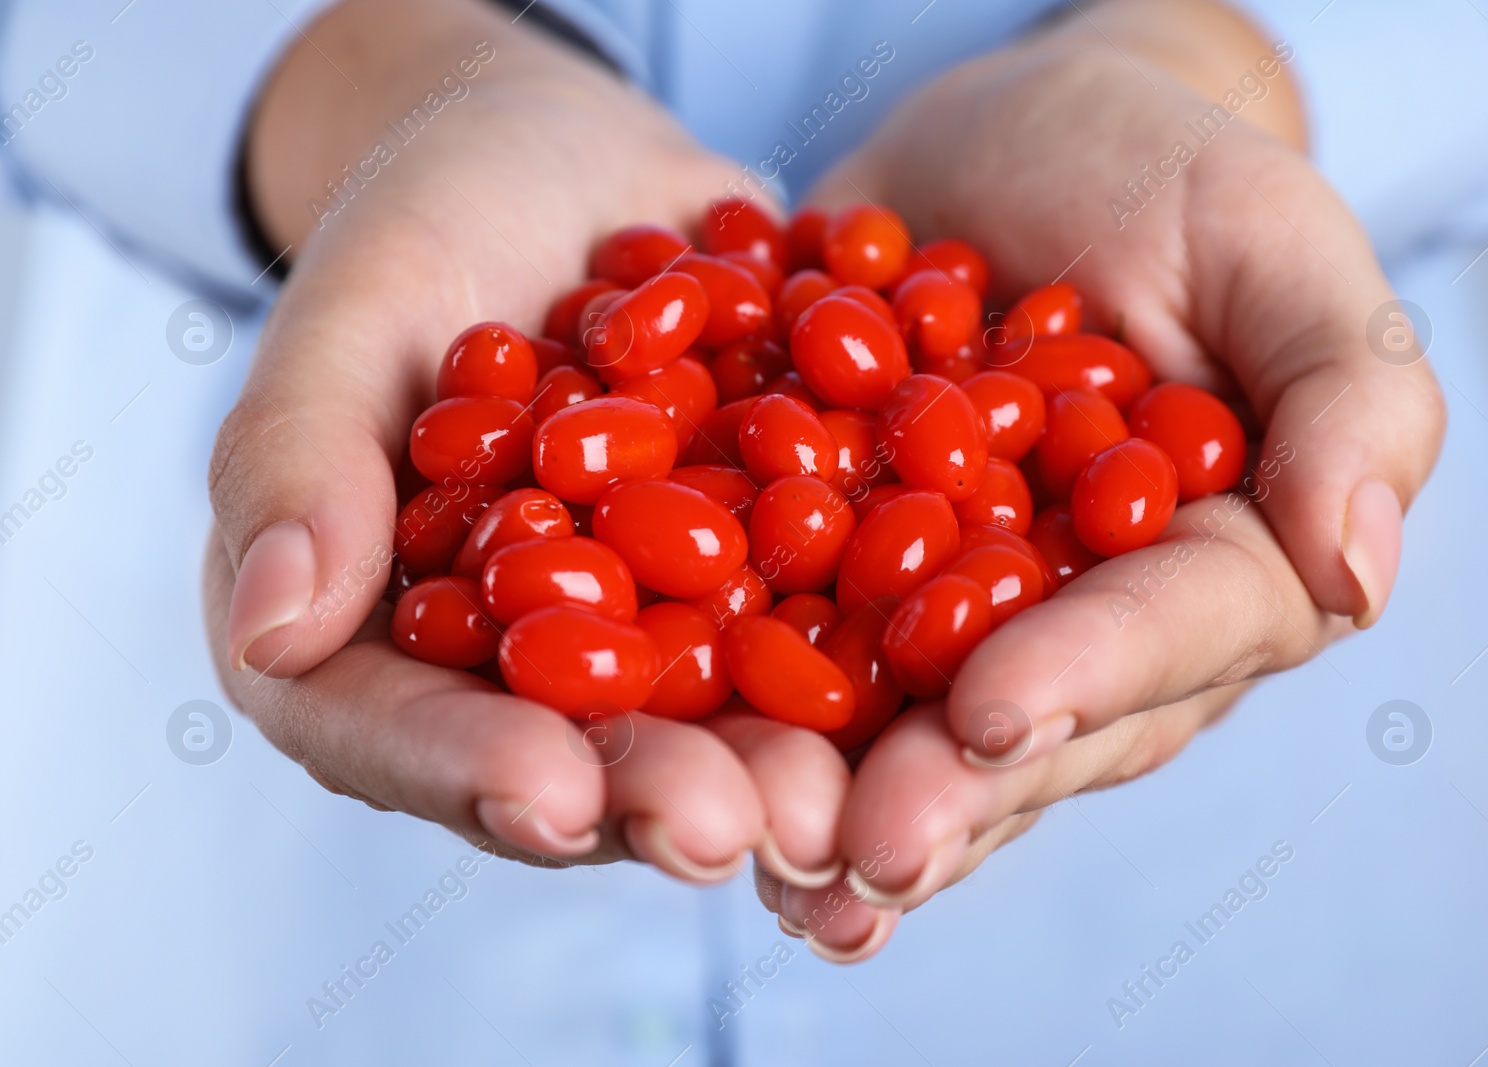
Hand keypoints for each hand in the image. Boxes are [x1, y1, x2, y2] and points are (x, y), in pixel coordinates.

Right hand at [205, 0, 849, 884]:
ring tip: (848, 802)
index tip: (556, 796)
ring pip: (711, 723)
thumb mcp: (355, 309)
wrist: (577, 161)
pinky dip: (875, 654)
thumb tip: (270, 629)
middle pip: (577, 758)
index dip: (474, 773)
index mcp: (380, 630)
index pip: (402, 731)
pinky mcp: (758, 585)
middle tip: (741, 831)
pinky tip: (947, 676)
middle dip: (659, 799)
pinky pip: (816, 627)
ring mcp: (650, 634)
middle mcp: (519, 663)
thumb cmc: (433, 219)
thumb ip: (296, 462)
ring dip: (780, 769)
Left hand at [780, 0, 1445, 958]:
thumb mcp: (1269, 244)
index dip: (1085, 679)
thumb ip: (1345, 396)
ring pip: (915, 735)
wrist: (1007, 148)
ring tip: (778, 875)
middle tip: (863, 849)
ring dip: (843, 806)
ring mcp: (966, 622)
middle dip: (948, 792)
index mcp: (1216, 564)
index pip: (1168, 636)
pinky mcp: (851, 589)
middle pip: (1035, 730)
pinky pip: (805, 663)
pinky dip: (752, 726)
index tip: (990, 717)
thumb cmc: (1161, 180)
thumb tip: (1361, 573)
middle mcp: (1091, 626)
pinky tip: (694, 790)